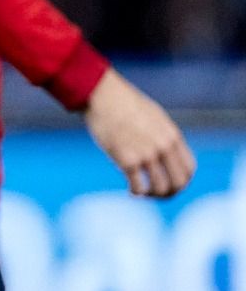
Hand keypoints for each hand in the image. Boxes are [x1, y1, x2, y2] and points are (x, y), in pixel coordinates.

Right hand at [84, 67, 196, 197]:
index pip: (189, 168)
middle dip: (169, 193)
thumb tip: (163, 153)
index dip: (181, 181)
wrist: (101, 94)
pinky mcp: (127, 159)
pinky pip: (138, 186)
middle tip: (157, 194)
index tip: (169, 183)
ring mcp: (146, 153)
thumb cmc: (122, 103)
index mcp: (172, 135)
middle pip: (179, 182)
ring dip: (152, 195)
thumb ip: (161, 135)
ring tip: (142, 193)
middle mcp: (163, 146)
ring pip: (160, 188)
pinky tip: (131, 191)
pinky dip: (136, 193)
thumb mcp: (152, 116)